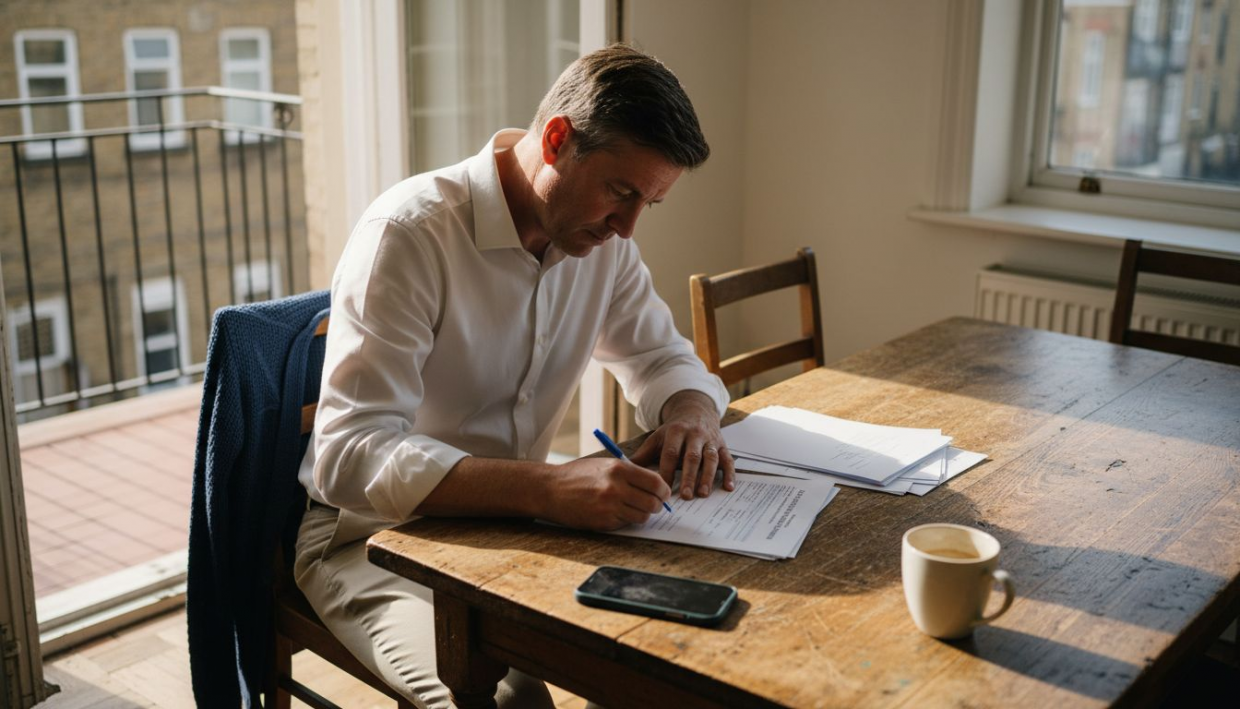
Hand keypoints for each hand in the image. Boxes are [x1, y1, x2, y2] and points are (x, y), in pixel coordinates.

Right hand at [540, 457, 671, 530]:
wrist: (550, 490)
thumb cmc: (577, 475)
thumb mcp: (604, 464)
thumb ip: (629, 472)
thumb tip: (654, 483)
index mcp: (619, 469)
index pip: (655, 482)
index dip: (664, 490)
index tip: (663, 493)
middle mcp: (616, 488)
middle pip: (653, 502)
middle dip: (657, 505)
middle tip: (653, 504)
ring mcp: (609, 507)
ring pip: (642, 516)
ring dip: (643, 514)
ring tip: (634, 508)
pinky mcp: (603, 522)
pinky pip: (625, 524)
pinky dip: (626, 520)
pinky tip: (616, 512)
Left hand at [631, 390, 734, 499]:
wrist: (695, 410)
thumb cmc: (673, 431)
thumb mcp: (657, 437)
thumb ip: (644, 455)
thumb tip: (624, 471)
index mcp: (675, 432)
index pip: (671, 453)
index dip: (667, 470)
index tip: (662, 488)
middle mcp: (694, 434)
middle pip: (691, 457)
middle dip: (689, 476)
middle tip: (686, 496)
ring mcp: (710, 440)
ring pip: (710, 458)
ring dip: (708, 476)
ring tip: (703, 493)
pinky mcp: (722, 445)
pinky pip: (728, 460)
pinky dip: (730, 474)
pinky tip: (728, 487)